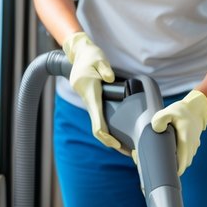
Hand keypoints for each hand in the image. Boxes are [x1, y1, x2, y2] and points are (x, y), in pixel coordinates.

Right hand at [63, 32, 122, 150]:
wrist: (78, 54)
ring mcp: (90, 102)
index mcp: (90, 94)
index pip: (97, 120)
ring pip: (98, 125)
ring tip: (125, 148)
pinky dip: (107, 129)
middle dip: (110, 142)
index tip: (116, 143)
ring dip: (109, 138)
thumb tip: (109, 78)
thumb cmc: (90, 56)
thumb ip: (104, 68)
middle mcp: (89, 101)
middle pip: (97, 128)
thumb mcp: (98, 58)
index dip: (106, 134)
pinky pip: (99, 119)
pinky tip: (117, 134)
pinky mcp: (92, 101)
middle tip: (127, 152)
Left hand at [151, 90, 206, 175]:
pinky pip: (187, 155)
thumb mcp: (168, 111)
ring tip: (166, 161)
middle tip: (162, 168)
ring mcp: (194, 146)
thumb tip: (157, 130)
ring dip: (179, 163)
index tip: (166, 174)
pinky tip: (172, 153)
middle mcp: (191, 146)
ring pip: (186, 161)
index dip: (175, 171)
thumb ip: (160, 119)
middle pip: (184, 164)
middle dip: (175, 168)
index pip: (182, 163)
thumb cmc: (182, 111)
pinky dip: (181, 157)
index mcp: (185, 140)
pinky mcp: (193, 145)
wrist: (197, 108)